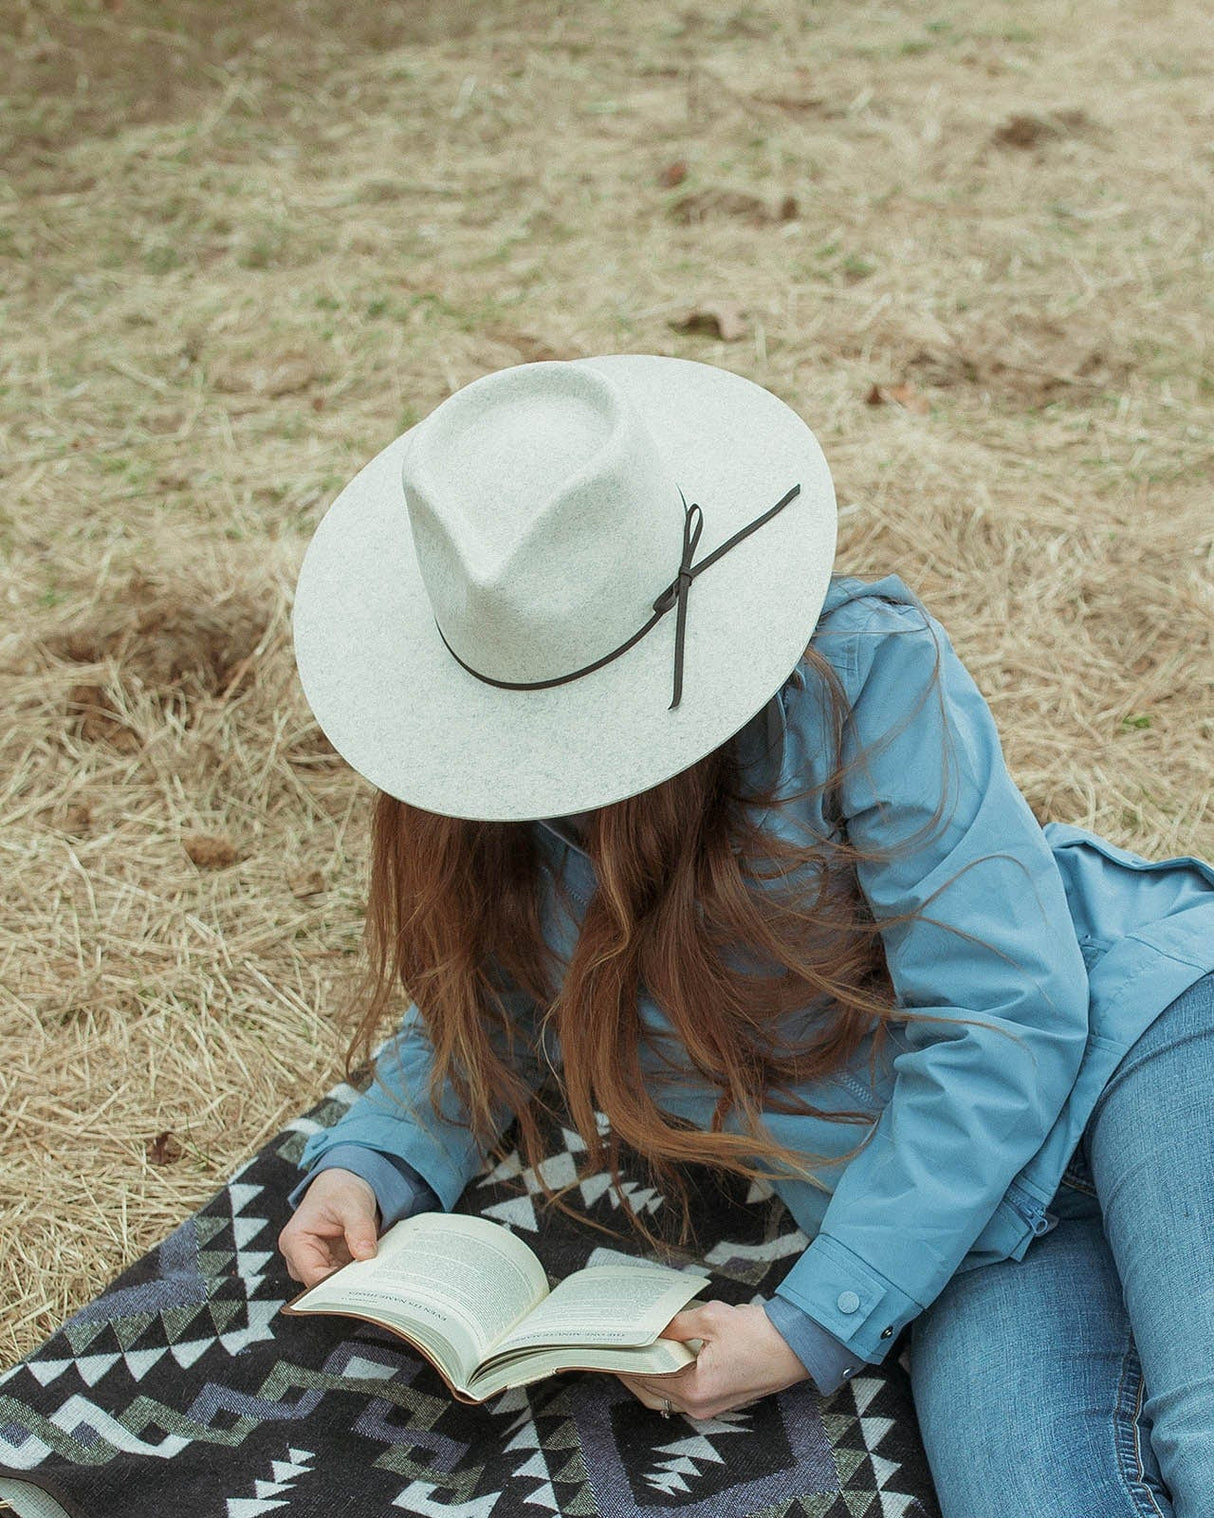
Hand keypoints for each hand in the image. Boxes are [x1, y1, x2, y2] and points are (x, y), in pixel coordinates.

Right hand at [278, 1167, 380, 1287]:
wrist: (343, 1183)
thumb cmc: (339, 1189)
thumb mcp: (353, 1203)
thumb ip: (359, 1228)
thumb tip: (365, 1255)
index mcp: (295, 1241)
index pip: (312, 1275)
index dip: (336, 1286)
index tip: (360, 1288)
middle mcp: (299, 1257)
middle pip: (321, 1286)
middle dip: (347, 1288)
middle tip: (373, 1285)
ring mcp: (314, 1263)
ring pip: (333, 1287)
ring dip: (354, 1284)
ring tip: (376, 1279)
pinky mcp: (329, 1265)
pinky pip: (342, 1280)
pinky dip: (357, 1278)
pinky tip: (374, 1275)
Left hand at [617, 1300, 808, 1419]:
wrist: (797, 1347)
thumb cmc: (759, 1334)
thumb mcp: (712, 1318)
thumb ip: (676, 1324)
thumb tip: (650, 1325)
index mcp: (694, 1390)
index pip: (646, 1376)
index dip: (624, 1360)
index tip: (607, 1347)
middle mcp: (699, 1405)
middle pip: (651, 1390)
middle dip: (630, 1369)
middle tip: (612, 1347)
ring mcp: (709, 1405)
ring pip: (664, 1393)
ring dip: (647, 1373)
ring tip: (632, 1347)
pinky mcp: (717, 1398)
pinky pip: (680, 1391)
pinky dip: (666, 1375)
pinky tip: (659, 1354)